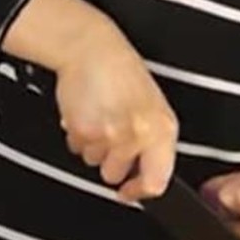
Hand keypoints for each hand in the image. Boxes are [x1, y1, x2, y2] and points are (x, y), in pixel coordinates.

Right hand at [0, 0, 177, 200]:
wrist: (92, 47)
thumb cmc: (122, 72)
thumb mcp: (153, 105)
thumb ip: (153, 141)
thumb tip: (145, 173)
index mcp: (162, 129)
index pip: (156, 182)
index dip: (140, 191)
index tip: (131, 192)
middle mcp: (139, 135)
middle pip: (116, 175)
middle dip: (110, 160)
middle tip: (110, 134)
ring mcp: (110, 135)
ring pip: (94, 162)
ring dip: (94, 145)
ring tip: (100, 115)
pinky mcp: (84, 131)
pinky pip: (77, 148)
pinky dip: (78, 135)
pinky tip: (87, 111)